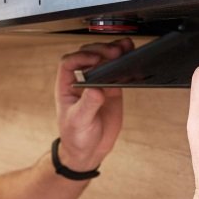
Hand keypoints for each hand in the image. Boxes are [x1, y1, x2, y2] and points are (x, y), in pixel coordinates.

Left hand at [55, 38, 132, 170]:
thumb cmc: (76, 137)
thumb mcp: (79, 122)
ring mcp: (97, 84)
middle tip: (114, 53)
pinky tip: (131, 57)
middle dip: (101, 51)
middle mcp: (81, 82)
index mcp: (67, 86)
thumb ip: (87, 105)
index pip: (70, 63)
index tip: (95, 60)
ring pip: (104, 61)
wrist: (89, 151)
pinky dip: (124, 64)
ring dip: (114, 52)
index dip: (81, 57)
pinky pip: (117, 73)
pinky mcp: (111, 90)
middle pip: (88, 56)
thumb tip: (96, 89)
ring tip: (125, 48)